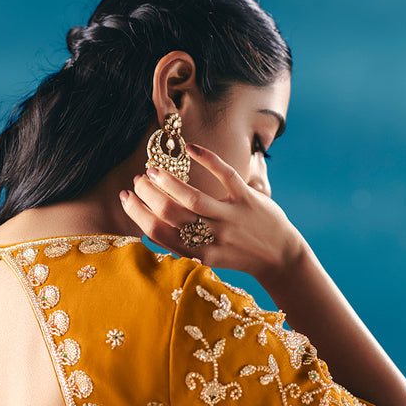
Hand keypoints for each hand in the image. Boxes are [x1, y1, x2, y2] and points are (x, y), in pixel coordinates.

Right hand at [119, 143, 305, 279]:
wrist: (279, 257)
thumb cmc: (238, 255)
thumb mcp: (208, 257)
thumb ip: (182, 245)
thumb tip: (149, 227)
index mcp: (198, 254)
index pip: (158, 233)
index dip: (137, 213)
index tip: (125, 198)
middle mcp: (212, 237)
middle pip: (169, 214)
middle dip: (147, 195)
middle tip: (138, 181)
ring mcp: (230, 217)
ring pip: (191, 198)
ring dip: (167, 181)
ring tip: (153, 170)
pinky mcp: (247, 199)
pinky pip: (225, 174)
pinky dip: (206, 158)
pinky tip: (190, 147)